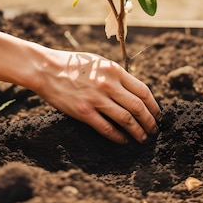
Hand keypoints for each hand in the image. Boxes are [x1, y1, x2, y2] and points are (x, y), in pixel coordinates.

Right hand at [37, 50, 160, 143]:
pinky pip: (107, 129)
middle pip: (138, 107)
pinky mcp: (83, 112)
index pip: (143, 91)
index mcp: (114, 70)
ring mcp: (96, 99)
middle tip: (154, 130)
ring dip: (138, 132)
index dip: (153, 106)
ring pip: (126, 120)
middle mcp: (108, 84)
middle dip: (149, 122)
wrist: (46, 69)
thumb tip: (134, 91)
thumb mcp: (99, 62)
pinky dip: (118, 137)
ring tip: (142, 138)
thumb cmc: (72, 64)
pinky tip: (123, 141)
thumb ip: (116, 75)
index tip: (157, 115)